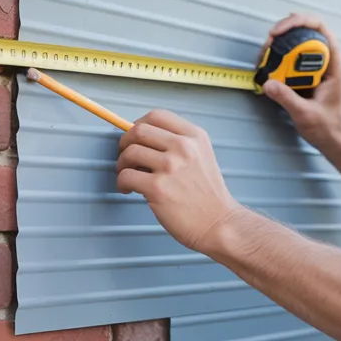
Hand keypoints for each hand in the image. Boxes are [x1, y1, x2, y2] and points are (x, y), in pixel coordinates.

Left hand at [115, 109, 245, 252]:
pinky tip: (129, 190)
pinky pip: (126, 176)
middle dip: (125, 143)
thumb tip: (141, 140)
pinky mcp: (158, 188)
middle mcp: (183, 147)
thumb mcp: (202, 157)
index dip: (139, 124)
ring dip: (122, 164)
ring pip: (129, 152)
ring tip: (128, 176)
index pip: (157, 116)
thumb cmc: (208, 196)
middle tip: (126, 158)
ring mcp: (170, 167)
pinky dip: (122, 183)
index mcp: (195, 136)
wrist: (219, 224)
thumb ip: (178, 145)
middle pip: (139, 130)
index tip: (135, 137)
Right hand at [258, 13, 340, 149]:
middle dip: (286, 31)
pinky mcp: (305, 76)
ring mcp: (314, 69)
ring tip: (265, 53)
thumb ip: (287, 99)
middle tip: (269, 41)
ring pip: (297, 45)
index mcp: (333, 67)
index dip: (301, 23)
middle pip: (307, 32)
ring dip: (280, 44)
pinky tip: (267, 64)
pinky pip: (291, 60)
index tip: (281, 31)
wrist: (333, 140)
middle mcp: (324, 63)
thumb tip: (268, 84)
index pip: (321, 31)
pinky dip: (278, 58)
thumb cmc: (328, 128)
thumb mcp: (306, 114)